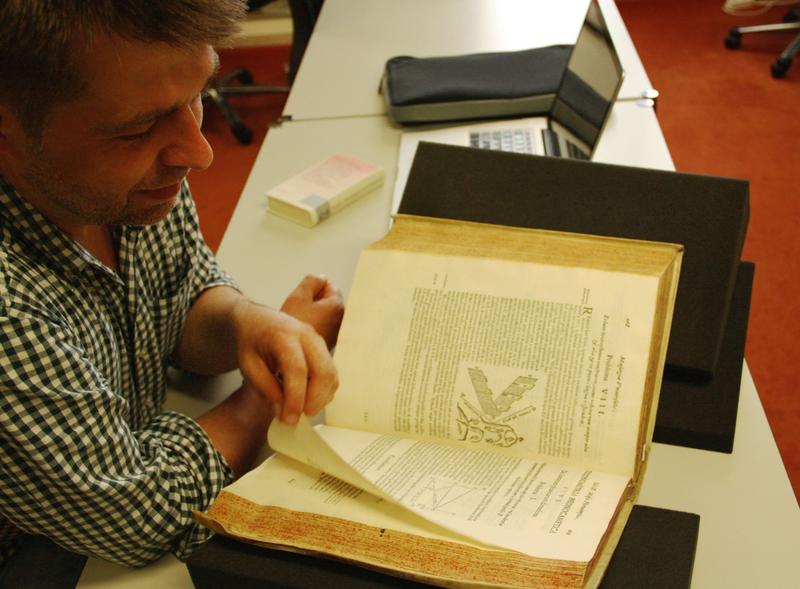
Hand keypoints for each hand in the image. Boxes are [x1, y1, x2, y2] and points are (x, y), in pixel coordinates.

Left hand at [231, 298, 337, 424]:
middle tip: (299, 418)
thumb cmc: (251, 343)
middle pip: (322, 371)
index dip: (296, 398)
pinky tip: (309, 399)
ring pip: (331, 374)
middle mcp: (306, 335)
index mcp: (283, 336)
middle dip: (314, 400)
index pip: (297, 369)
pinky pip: (331, 374)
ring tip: (303, 410)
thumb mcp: (248, 366)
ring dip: (321, 398)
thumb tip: (284, 408)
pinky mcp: (323, 348)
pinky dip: (324, 391)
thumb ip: (266, 387)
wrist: (258, 320)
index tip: (289, 419)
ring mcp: (318, 340)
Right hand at [280, 274, 344, 349]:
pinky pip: (318, 328)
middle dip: (313, 302)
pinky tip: (299, 333)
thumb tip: (321, 278)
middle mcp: (340, 321)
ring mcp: (334, 334)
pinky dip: (310, 327)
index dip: (313, 289)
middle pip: (327, 302)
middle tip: (298, 309)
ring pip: (322, 316)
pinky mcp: (326, 345)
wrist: (287, 355)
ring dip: (311, 315)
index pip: (330, 286)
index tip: (302, 297)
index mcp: (337, 306)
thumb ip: (312, 281)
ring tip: (297, 321)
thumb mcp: (299, 296)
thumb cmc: (292, 325)